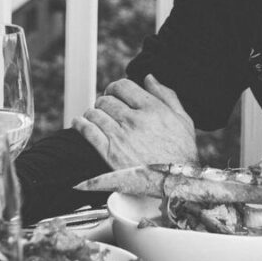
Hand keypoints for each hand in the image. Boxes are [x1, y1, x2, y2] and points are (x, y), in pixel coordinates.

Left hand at [71, 75, 197, 169]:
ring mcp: (121, 137)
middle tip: (104, 105)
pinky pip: (89, 132)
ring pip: (96, 113)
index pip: (124, 86)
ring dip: (93, 112)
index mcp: (152, 108)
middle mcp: (135, 119)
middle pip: (107, 99)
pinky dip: (81, 124)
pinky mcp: (110, 154)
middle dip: (104, 100)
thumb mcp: (183, 118)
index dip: (116, 87)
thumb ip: (166, 94)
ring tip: (94, 115)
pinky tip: (79, 122)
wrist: (176, 182)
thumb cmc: (182, 151)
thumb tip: (148, 78)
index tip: (114, 92)